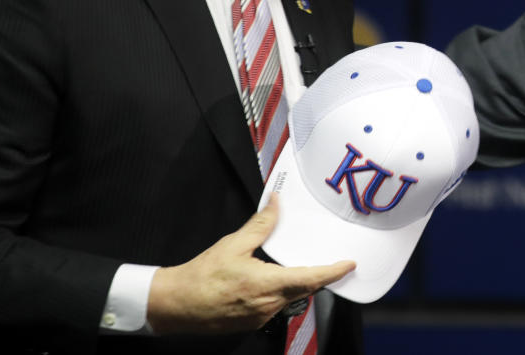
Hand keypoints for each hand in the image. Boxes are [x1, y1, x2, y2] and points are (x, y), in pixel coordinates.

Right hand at [146, 195, 354, 333]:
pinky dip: (280, 292)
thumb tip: (275, 203)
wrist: (175, 305)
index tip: (349, 265)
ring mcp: (260, 317)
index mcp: (267, 285)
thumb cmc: (201, 277)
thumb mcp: (233, 244)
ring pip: (290, 297)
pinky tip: (270, 280)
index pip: (311, 278)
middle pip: (304, 288)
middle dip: (317, 275)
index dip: (333, 272)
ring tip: (294, 266)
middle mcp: (268, 305)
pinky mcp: (252, 322)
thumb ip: (260, 225)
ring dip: (297, 283)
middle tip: (330, 262)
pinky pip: (275, 305)